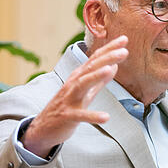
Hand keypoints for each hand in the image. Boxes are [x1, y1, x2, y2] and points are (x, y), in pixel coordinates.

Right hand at [23, 36, 128, 157]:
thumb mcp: (84, 92)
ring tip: (110, 69)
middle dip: (107, 58)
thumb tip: (113, 67)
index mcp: (79, 77)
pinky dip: (92, 116)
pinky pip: (80, 115)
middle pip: (90, 67)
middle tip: (124, 51)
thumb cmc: (65, 108)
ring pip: (82, 84)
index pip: (95, 59)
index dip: (109, 49)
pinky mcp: (67, 116)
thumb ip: (99, 81)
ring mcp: (69, 99)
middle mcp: (73, 84)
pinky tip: (106, 117)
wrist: (43, 128)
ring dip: (96, 76)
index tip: (124, 39)